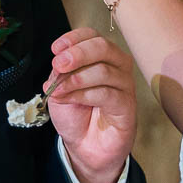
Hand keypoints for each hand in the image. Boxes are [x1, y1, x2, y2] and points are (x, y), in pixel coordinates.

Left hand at [47, 29, 137, 182]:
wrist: (84, 146)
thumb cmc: (76, 114)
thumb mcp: (59, 89)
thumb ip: (60, 74)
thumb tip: (59, 63)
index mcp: (100, 57)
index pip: (92, 36)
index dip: (74, 38)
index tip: (55, 49)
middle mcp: (116, 66)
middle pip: (103, 47)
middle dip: (78, 54)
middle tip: (58, 65)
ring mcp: (124, 85)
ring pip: (104, 71)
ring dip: (76, 79)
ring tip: (58, 90)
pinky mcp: (127, 105)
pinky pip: (107, 93)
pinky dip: (84, 94)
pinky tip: (70, 99)